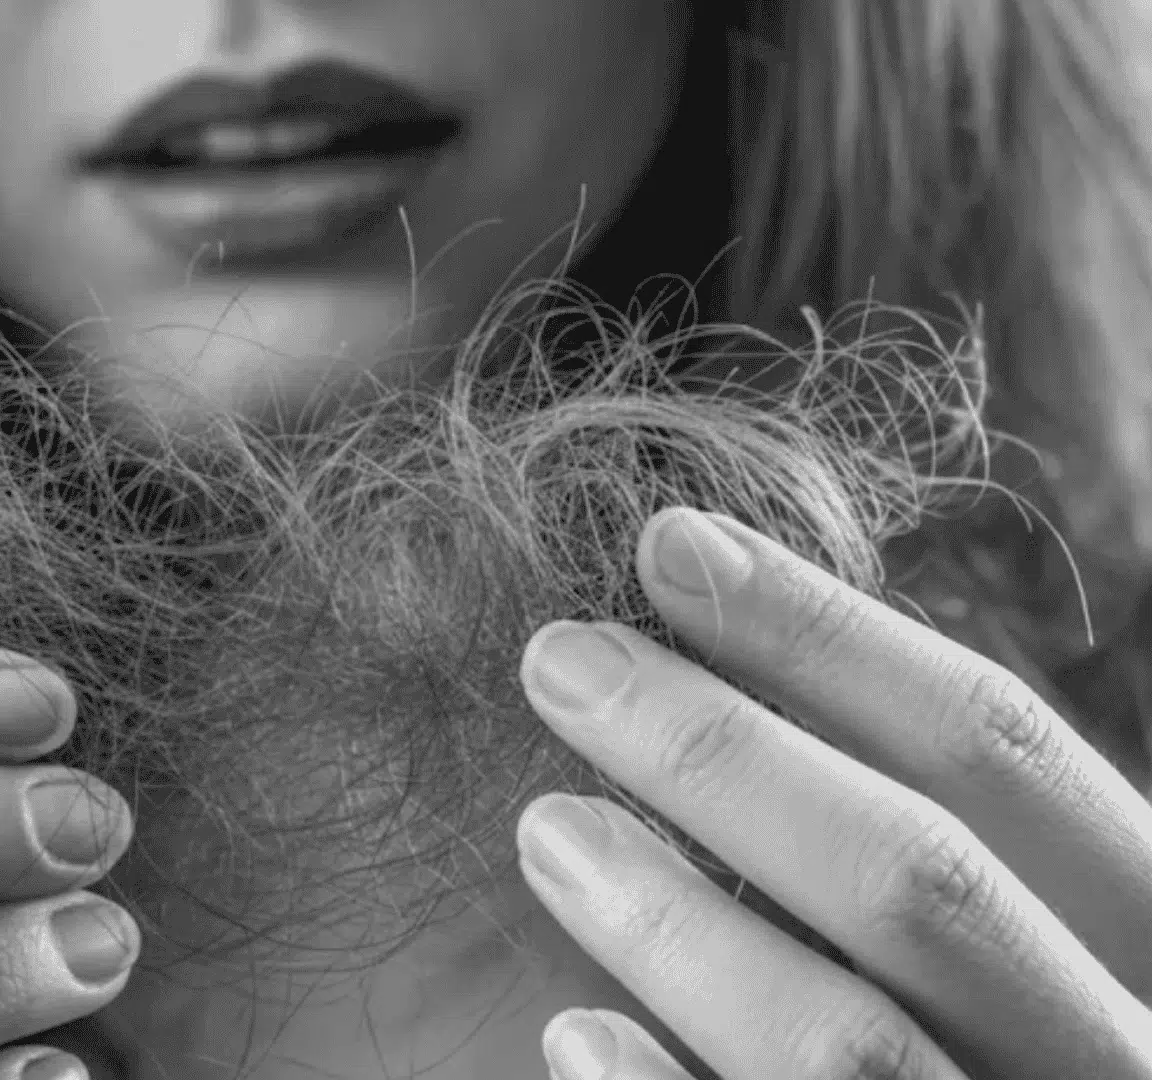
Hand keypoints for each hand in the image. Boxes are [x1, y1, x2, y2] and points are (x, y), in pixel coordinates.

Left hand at [514, 507, 1151, 1079]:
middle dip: (723, 753)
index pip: (1004, 754)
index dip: (828, 634)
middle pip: (920, 883)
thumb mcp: (1055, 947)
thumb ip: (962, 856)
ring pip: (845, 1051)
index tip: (669, 547)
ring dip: (677, 923)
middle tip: (559, 657)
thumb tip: (734, 686)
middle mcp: (1123, 1065)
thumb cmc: (1032, 1044)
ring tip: (548, 827)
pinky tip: (573, 1034)